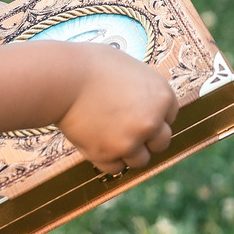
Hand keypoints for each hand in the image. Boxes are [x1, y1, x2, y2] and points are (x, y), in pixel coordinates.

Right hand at [55, 45, 179, 176]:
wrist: (62, 78)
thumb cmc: (90, 65)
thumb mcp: (128, 66)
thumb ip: (142, 87)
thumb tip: (143, 99)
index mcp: (161, 95)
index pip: (170, 117)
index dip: (155, 116)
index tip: (140, 115)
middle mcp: (151, 121)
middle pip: (161, 142)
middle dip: (147, 138)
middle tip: (128, 130)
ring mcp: (130, 141)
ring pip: (140, 159)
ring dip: (128, 152)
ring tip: (110, 137)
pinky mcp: (107, 154)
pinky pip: (115, 168)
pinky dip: (107, 159)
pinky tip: (97, 143)